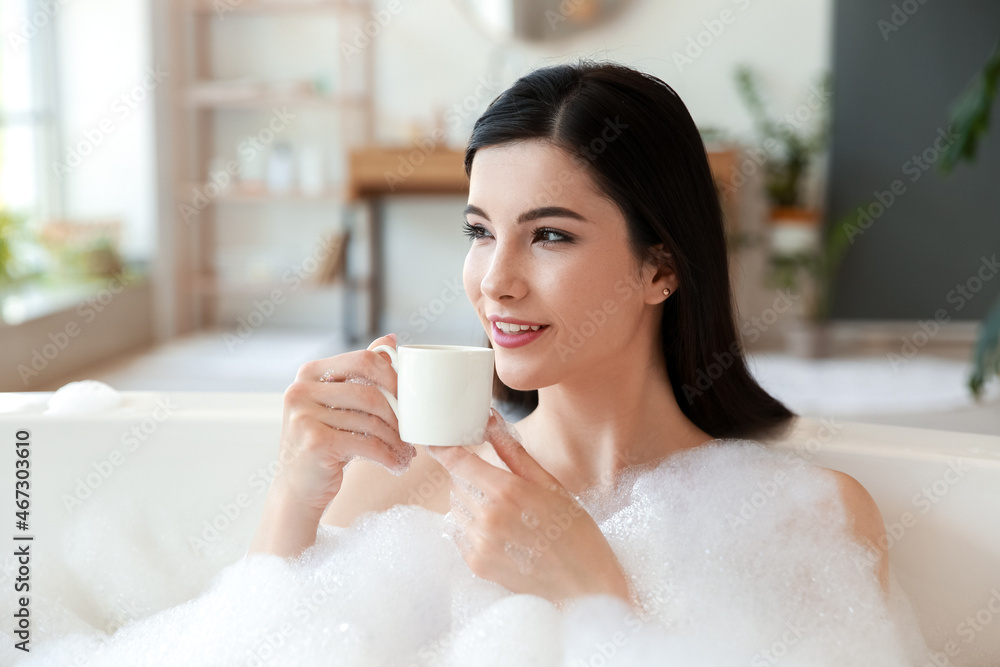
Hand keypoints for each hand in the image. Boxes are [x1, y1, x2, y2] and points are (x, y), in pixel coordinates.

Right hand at [274, 333, 414, 512]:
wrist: (298, 489)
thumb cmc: (325, 443)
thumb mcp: (341, 404)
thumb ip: (361, 373)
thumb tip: (390, 340)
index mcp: (309, 373)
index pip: (363, 360)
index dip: (393, 378)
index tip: (409, 399)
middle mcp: (301, 390)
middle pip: (370, 393)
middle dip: (398, 415)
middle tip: (412, 432)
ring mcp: (304, 415)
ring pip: (371, 421)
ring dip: (396, 440)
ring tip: (406, 453)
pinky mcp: (315, 442)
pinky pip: (367, 443)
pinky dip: (388, 456)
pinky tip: (396, 464)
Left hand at [427, 408, 633, 608]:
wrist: (586, 584)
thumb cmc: (574, 529)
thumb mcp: (550, 483)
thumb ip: (514, 452)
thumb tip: (491, 421)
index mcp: (507, 491)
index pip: (458, 462)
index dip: (444, 449)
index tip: (438, 442)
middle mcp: (488, 517)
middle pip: (456, 483)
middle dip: (470, 476)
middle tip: (496, 483)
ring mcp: (480, 544)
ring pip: (456, 508)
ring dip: (469, 502)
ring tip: (501, 510)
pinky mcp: (477, 565)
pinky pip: (459, 534)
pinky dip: (471, 527)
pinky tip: (498, 531)